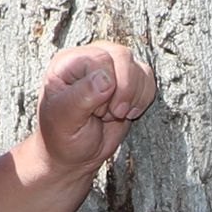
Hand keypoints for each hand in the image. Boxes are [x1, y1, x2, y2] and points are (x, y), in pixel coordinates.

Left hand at [15, 41, 157, 195]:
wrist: (75, 154)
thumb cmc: (63, 135)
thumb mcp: (65, 119)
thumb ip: (82, 96)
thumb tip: (105, 79)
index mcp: (69, 63)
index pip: (100, 59)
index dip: (106, 86)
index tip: (95, 111)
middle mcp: (91, 60)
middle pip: (123, 57)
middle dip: (123, 91)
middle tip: (111, 113)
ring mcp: (111, 68)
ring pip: (138, 68)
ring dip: (133, 97)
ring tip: (114, 113)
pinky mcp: (128, 81)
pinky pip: (148, 78)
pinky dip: (143, 99)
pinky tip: (127, 113)